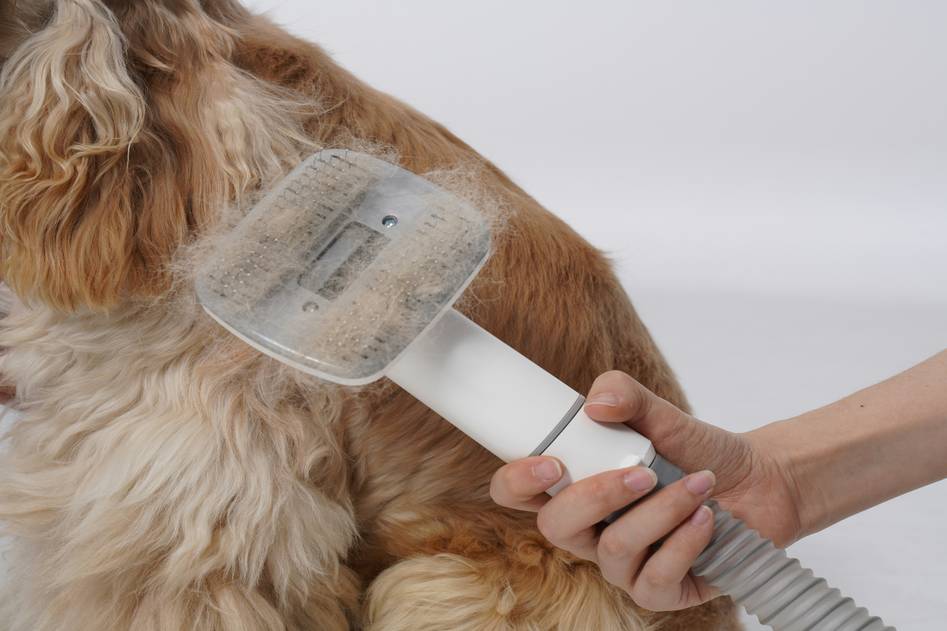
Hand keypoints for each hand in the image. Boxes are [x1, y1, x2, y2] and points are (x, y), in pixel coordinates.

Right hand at [489, 370, 801, 611]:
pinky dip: (684, 543)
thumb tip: (596, 404)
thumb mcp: (662, 414)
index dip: (517, 482)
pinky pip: (653, 579)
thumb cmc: (697, 450)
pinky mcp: (659, 591)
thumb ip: (626, 395)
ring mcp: (622, 564)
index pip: (518, 493)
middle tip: (641, 472)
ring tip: (699, 485)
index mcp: (573, 487)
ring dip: (661, 512)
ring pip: (614, 549)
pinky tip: (705, 518)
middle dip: (596, 497)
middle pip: (556, 528)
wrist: (758, 480)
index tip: (551, 463)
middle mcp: (589, 530)